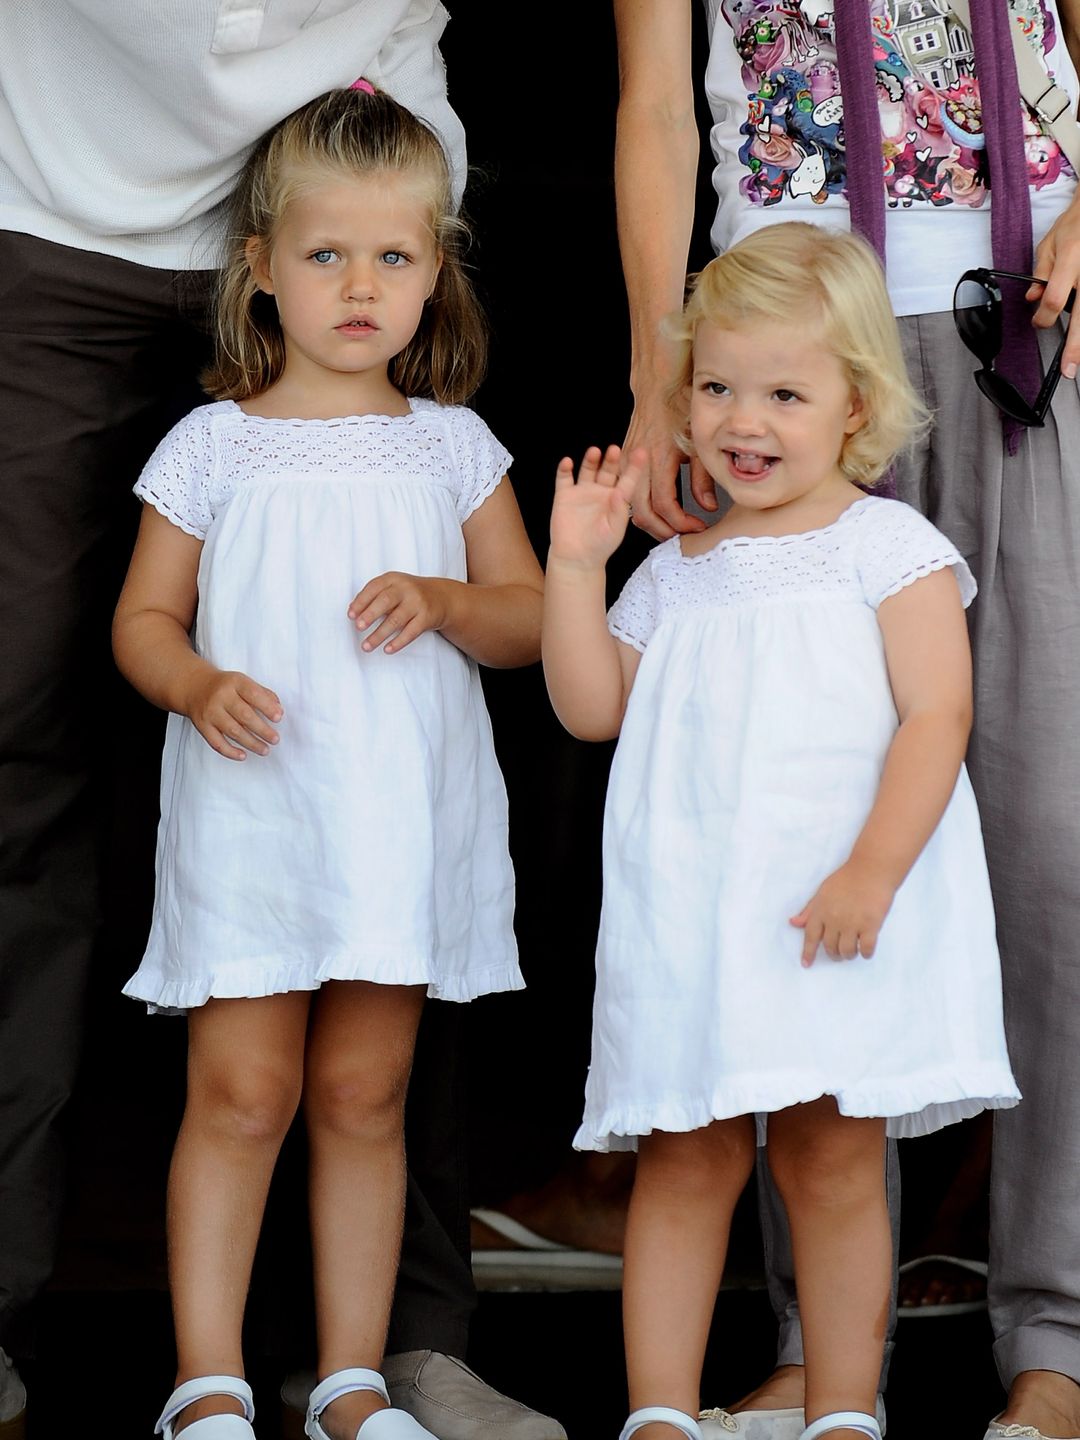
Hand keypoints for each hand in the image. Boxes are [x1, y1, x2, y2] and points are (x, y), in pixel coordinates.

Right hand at [184, 667, 282, 760]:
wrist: (194, 687)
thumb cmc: (225, 687)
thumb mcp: (243, 682)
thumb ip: (262, 693)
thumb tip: (278, 709)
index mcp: (235, 682)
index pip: (253, 694)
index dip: (267, 707)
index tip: (278, 718)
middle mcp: (221, 697)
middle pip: (244, 715)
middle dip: (262, 730)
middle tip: (275, 739)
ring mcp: (210, 712)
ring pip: (233, 731)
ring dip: (251, 743)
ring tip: (265, 749)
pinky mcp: (202, 726)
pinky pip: (216, 742)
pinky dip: (230, 751)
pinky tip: (243, 755)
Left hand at [348, 572, 449, 652]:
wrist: (440, 597)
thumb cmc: (408, 594)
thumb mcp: (393, 588)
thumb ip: (374, 596)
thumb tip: (353, 611)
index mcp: (393, 579)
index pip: (374, 588)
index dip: (361, 601)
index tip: (350, 615)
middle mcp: (406, 589)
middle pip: (386, 601)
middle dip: (370, 614)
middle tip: (358, 627)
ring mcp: (418, 603)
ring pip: (396, 620)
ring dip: (379, 635)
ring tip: (366, 646)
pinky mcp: (427, 618)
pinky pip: (411, 632)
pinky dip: (398, 642)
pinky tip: (387, 649)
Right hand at [549, 444, 644, 568]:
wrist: (577, 559)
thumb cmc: (600, 547)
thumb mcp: (615, 530)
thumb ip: (618, 510)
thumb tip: (620, 492)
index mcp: (616, 499)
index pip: (627, 479)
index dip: (634, 466)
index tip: (641, 453)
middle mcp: (600, 492)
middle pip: (607, 470)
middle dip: (611, 460)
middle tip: (615, 450)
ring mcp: (582, 492)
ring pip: (587, 470)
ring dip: (591, 460)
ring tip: (595, 451)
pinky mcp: (564, 496)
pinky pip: (564, 479)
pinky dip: (564, 469)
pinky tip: (567, 462)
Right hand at [622, 392, 717, 538]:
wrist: (659, 386)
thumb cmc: (681, 408)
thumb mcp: (699, 443)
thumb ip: (703, 478)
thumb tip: (708, 506)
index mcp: (659, 459)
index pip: (665, 505)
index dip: (681, 522)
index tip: (697, 526)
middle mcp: (639, 463)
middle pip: (643, 512)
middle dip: (663, 530)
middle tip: (683, 536)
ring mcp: (628, 462)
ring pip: (632, 506)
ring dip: (650, 522)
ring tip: (672, 527)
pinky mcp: (624, 461)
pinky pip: (627, 493)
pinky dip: (641, 508)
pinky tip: (658, 510)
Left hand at [789, 860, 895, 967]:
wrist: (871, 870)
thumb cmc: (847, 879)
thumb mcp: (823, 892)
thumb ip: (809, 910)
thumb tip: (794, 923)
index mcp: (821, 911)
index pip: (810, 936)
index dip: (808, 952)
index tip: (806, 964)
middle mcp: (834, 919)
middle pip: (830, 947)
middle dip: (834, 954)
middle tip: (838, 953)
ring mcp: (852, 923)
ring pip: (847, 951)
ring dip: (849, 955)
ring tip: (852, 951)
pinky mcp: (871, 925)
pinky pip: (866, 948)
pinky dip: (866, 953)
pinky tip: (866, 951)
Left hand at [1030, 189, 1079, 377]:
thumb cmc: (1075, 226)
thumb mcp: (1050, 244)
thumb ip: (1040, 272)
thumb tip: (1033, 297)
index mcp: (1072, 260)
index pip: (1054, 298)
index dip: (1043, 317)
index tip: (1037, 322)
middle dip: (1075, 346)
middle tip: (1069, 369)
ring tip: (1077, 361)